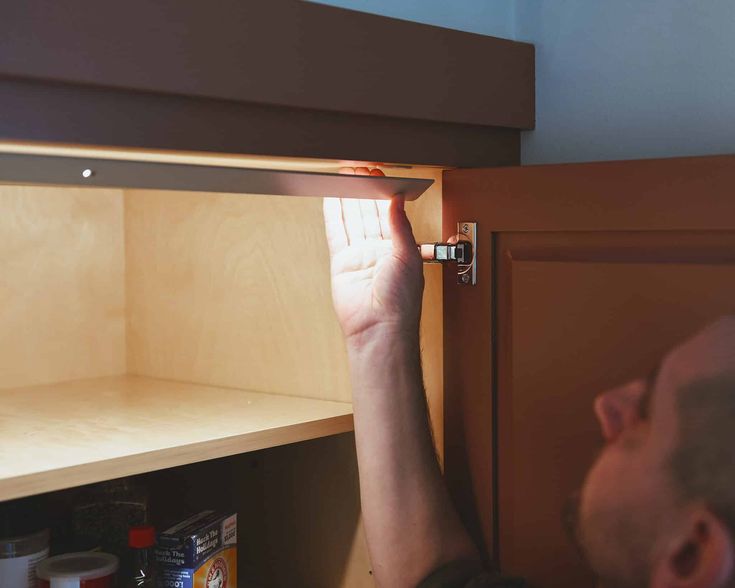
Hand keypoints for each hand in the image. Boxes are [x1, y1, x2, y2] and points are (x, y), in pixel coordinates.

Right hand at [323, 167, 423, 346]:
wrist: (379, 328)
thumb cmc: (400, 302)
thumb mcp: (407, 256)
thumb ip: (399, 226)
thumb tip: (396, 200)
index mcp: (399, 247)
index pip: (389, 212)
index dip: (383, 192)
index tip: (377, 173)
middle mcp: (379, 250)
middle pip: (368, 212)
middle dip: (363, 190)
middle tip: (357, 169)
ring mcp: (359, 255)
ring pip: (352, 219)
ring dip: (348, 198)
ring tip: (343, 177)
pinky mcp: (341, 262)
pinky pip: (337, 234)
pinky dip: (334, 215)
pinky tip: (332, 198)